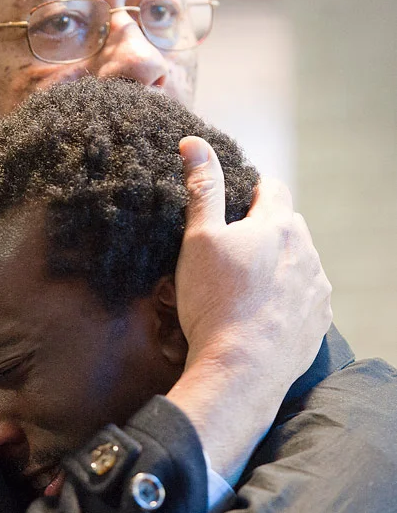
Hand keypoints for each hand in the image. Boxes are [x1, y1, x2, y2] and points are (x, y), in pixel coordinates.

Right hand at [166, 137, 331, 485]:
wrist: (240, 368)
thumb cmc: (214, 301)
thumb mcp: (198, 239)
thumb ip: (202, 188)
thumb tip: (194, 143)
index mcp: (278, 226)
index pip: (274, 189)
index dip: (254, 191)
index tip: (238, 204)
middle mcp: (306, 252)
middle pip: (289, 225)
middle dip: (267, 229)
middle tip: (235, 250)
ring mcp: (316, 288)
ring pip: (300, 261)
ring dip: (280, 263)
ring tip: (248, 285)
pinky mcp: (319, 320)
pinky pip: (307, 295)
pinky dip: (289, 295)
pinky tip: (265, 311)